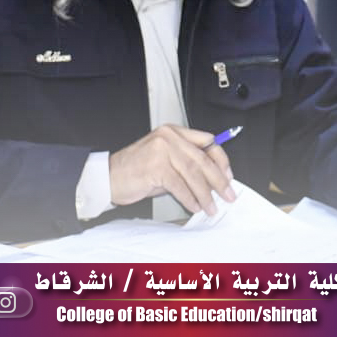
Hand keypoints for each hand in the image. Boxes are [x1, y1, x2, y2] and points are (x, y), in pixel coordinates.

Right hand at [109, 125, 235, 215]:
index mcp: (173, 131)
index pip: (207, 141)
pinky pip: (179, 185)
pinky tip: (194, 205)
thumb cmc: (135, 170)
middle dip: (219, 180)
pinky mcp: (155, 166)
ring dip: (205, 193)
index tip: (228, 176)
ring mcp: (161, 150)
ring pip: (193, 173)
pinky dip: (189, 198)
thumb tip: (212, 179)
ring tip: (211, 206)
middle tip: (228, 193)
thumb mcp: (164, 160)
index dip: (221, 160)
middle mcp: (169, 137)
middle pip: (203, 159)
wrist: (107, 177)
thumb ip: (186, 164)